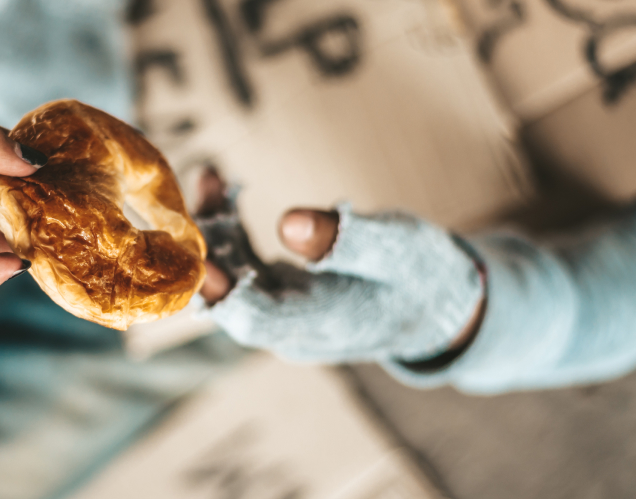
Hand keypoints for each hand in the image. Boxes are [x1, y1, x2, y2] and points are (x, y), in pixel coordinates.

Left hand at [195, 171, 485, 362]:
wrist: (439, 303)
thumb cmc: (423, 274)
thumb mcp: (397, 248)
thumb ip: (345, 239)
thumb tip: (288, 223)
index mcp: (320, 325)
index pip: (257, 319)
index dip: (223, 292)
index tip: (196, 258)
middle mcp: (290, 328)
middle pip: (229, 296)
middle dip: (205, 247)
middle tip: (196, 196)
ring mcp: (280, 312)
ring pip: (228, 276)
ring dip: (212, 229)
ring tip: (210, 176)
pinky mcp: (276, 292)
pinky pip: (239, 263)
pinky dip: (227, 228)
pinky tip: (221, 185)